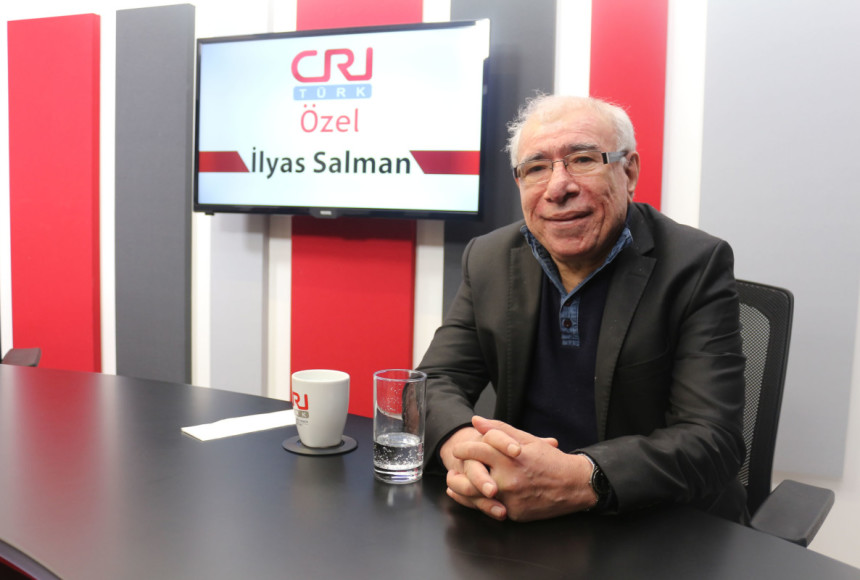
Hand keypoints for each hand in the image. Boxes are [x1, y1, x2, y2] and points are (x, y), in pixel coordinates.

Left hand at [452, 417, 596, 520]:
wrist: (575, 485)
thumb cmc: (551, 460)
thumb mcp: (527, 440)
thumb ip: (499, 430)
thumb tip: (476, 421)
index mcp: (510, 457)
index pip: (476, 450)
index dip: (463, 449)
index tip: (459, 450)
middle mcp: (508, 478)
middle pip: (470, 476)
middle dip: (456, 473)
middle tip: (452, 470)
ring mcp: (511, 498)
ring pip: (476, 497)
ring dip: (461, 491)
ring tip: (455, 485)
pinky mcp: (514, 513)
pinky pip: (491, 508)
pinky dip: (480, 502)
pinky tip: (474, 497)